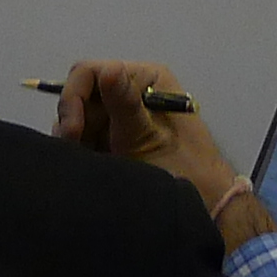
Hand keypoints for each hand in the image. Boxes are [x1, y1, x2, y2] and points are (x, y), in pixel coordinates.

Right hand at [53, 60, 274, 250]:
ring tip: (86, 162)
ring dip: (75, 140)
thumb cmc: (181, 169)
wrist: (203, 206)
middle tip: (74, 152)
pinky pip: (84, 138)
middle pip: (80, 96)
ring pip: (78, 119)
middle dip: (72, 123)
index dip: (73, 98)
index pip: (89, 73)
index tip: (72, 132)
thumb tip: (106, 70)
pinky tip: (88, 165)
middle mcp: (131, 91)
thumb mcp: (147, 138)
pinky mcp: (115, 140)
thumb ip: (124, 104)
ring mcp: (122, 117)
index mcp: (145, 79)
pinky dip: (80, 151)